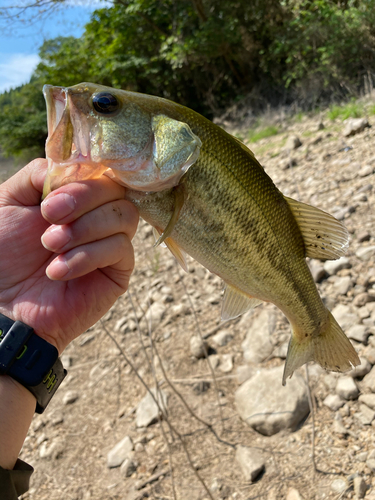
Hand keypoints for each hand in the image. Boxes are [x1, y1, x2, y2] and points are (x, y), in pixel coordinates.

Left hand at [0, 158, 138, 352]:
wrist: (3, 301)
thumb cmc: (4, 252)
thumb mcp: (10, 200)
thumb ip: (39, 174)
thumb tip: (76, 167)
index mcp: (77, 195)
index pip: (100, 170)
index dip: (82, 180)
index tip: (48, 201)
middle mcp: (99, 214)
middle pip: (117, 189)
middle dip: (82, 200)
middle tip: (49, 219)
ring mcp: (112, 241)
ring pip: (125, 216)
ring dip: (84, 229)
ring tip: (50, 247)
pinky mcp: (119, 270)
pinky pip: (120, 249)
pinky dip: (87, 256)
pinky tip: (57, 271)